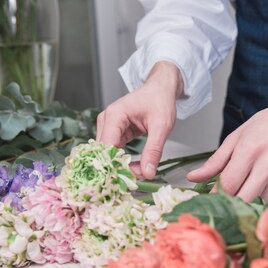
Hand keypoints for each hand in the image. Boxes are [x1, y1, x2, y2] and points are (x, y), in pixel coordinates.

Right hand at [96, 61, 182, 178]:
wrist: (160, 89)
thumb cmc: (160, 101)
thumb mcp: (162, 127)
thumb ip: (153, 150)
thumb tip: (148, 173)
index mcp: (114, 116)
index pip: (107, 147)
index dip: (117, 165)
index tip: (132, 178)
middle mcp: (106, 120)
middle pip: (106, 152)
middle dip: (121, 167)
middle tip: (141, 176)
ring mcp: (108, 126)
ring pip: (109, 154)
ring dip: (124, 165)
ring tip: (142, 171)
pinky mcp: (114, 131)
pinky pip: (115, 151)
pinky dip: (125, 160)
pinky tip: (138, 166)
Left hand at [187, 82, 267, 201]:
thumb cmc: (267, 125)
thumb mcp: (237, 137)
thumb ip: (215, 161)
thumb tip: (193, 177)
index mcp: (250, 149)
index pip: (228, 185)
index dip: (216, 194)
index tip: (211, 196)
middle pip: (242, 199)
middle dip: (231, 201)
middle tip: (226, 194)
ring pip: (256, 202)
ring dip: (248, 197)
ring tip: (249, 180)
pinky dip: (262, 193)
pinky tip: (264, 179)